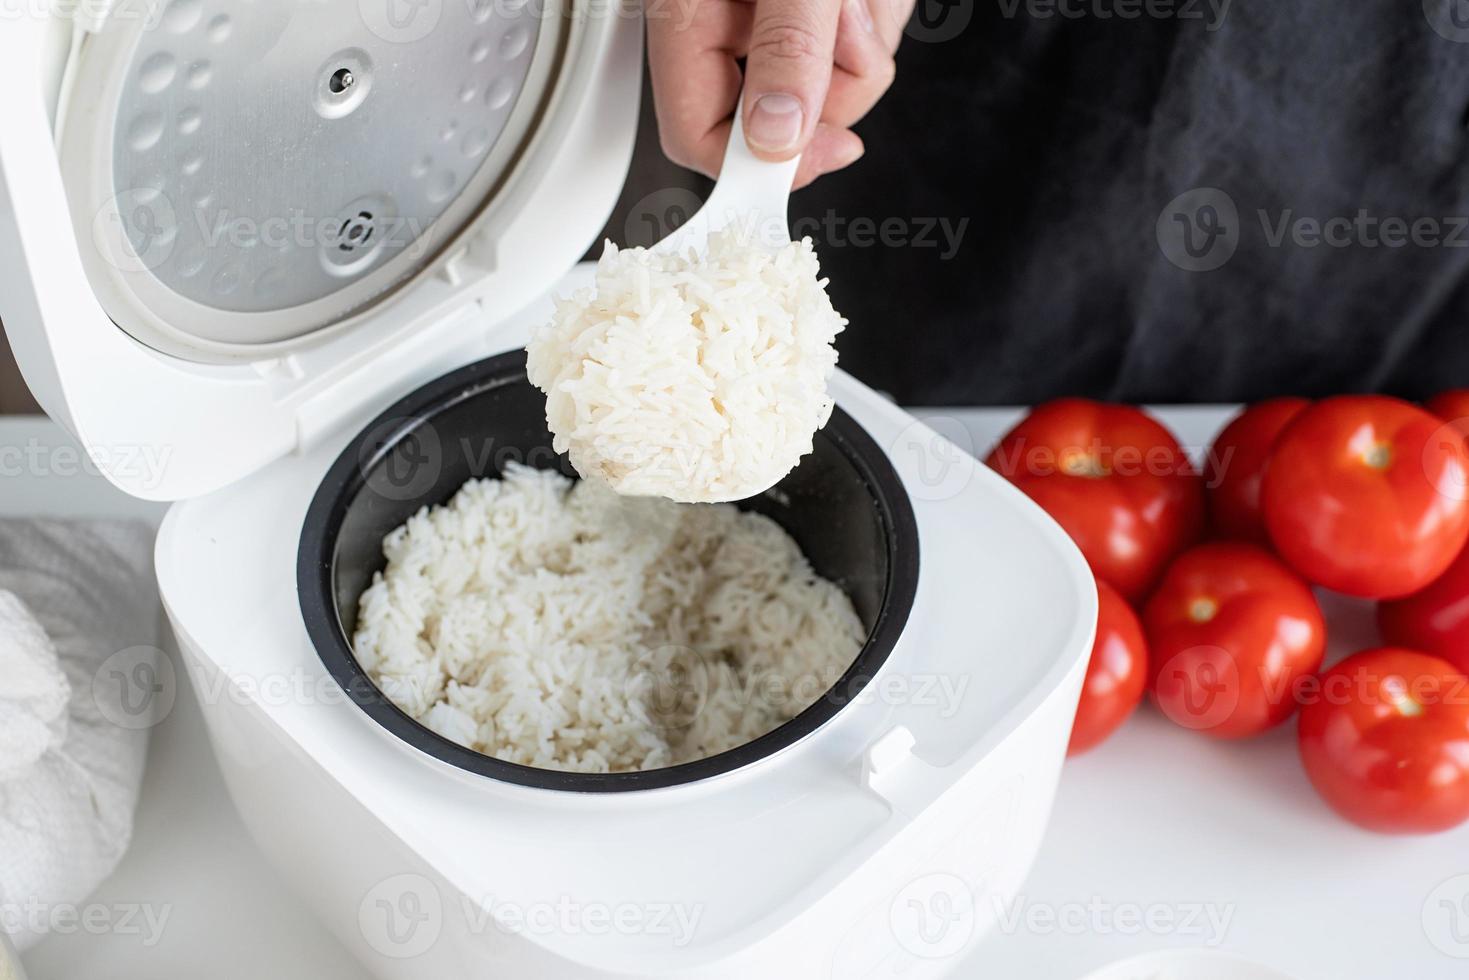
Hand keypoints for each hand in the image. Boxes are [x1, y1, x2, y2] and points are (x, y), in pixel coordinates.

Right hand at [647, 0, 910, 187]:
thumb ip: (787, 48)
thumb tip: (776, 137)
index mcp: (686, 15)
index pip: (698, 135)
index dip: (763, 162)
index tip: (830, 150)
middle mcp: (719, 22)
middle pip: (777, 120)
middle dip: (839, 83)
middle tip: (846, 20)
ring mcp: (766, 19)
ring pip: (831, 84)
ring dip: (867, 42)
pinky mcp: (812, 12)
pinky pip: (858, 47)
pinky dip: (878, 16)